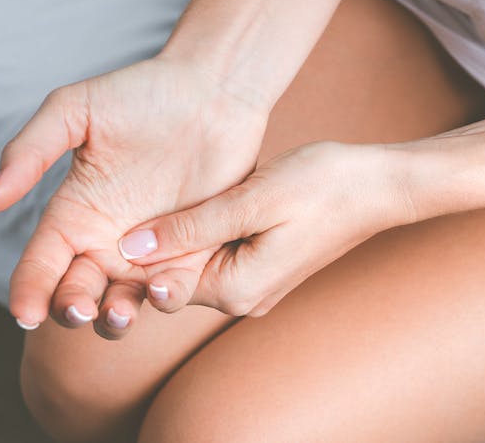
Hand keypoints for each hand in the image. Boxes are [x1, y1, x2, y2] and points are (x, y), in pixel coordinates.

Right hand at [0, 57, 268, 337]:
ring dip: (115, 317)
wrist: (213, 93)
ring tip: (116, 313)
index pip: (41, 262)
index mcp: (74, 214)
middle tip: (77, 309)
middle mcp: (106, 241)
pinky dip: (166, 298)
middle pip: (78, 292)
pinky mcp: (192, 254)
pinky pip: (175, 289)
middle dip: (72, 309)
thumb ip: (30, 151)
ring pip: (123, 302)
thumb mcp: (75, 111)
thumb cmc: (142, 95)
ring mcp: (149, 253)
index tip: (22, 312)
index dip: (28, 289)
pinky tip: (161, 290)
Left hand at [120, 141, 408, 316]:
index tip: (105, 225)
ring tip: (151, 203)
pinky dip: (199, 234)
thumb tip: (130, 250)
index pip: (162, 283)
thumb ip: (189, 229)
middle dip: (150, 248)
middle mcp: (242, 298)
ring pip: (194, 264)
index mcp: (236, 289)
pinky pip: (215, 255)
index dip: (131, 257)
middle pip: (176, 277)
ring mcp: (254, 285)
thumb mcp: (249, 201)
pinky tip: (189, 207)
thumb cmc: (322, 186)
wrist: (378, 185)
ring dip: (174, 238)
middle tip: (120, 209)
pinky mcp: (262, 267)